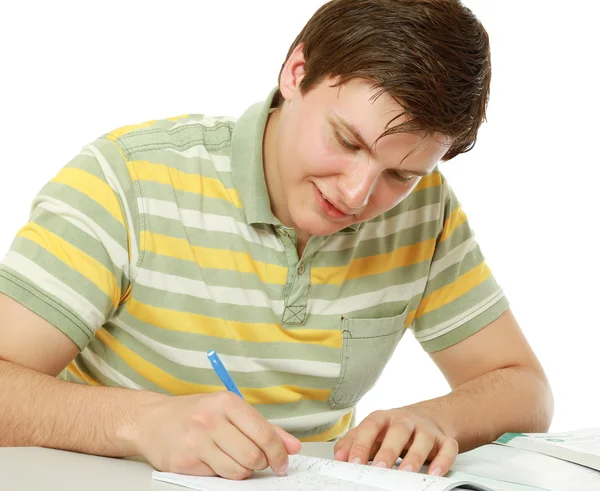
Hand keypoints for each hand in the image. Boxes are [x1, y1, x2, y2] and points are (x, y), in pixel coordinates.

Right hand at [132, 391, 301, 479]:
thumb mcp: (229, 411)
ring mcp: (196, 442)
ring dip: (242, 471)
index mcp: (227, 403)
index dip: (279, 453)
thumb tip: (293, 446)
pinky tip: (213, 460)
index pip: (264, 433)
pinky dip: (221, 473)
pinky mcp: (184, 462)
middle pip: (253, 456)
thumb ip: (263, 428)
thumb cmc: (195, 414)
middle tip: (257, 461)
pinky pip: (217, 477)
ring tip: (233, 459)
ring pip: (238, 471)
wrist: (151, 420)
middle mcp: (211, 420)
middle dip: (260, 464)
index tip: (283, 463)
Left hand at [333, 407, 457, 475]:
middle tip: (379, 468)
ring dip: (415, 456)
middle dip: (388, 450)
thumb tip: (339, 457)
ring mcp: (426, 430)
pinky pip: (448, 447)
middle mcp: (405, 421)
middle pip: (397, 431)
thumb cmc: (393, 429)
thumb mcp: (371, 432)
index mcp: (383, 418)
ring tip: (406, 473)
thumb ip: (352, 443)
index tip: (353, 462)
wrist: (427, 417)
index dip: (361, 444)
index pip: (370, 426)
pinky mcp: (444, 440)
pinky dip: (443, 460)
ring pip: (423, 439)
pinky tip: (435, 473)